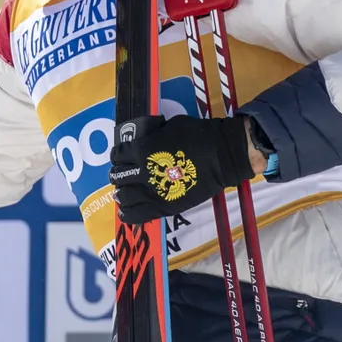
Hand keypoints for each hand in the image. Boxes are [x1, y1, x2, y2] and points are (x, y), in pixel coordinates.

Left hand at [109, 115, 256, 224]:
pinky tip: (125, 212)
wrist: (224, 156)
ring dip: (121, 193)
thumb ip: (151, 135)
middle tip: (122, 174)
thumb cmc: (198, 135)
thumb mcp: (169, 126)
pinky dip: (128, 214)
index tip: (121, 156)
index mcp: (142, 151)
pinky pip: (139, 215)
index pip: (118, 155)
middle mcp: (143, 173)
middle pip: (118, 176)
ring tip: (123, 192)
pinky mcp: (165, 207)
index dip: (117, 155)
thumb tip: (143, 138)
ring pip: (125, 196)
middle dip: (118, 174)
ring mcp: (153, 192)